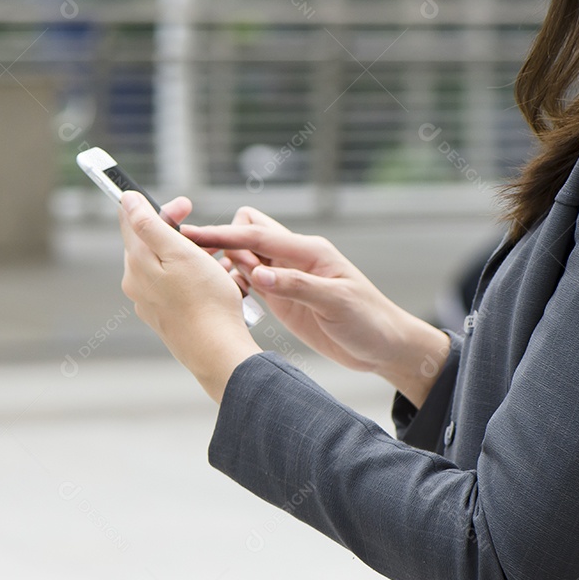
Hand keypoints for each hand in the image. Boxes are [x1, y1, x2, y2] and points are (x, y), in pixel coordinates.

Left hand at [118, 192, 261, 402]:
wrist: (217, 350)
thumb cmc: (205, 300)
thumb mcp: (179, 252)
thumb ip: (149, 224)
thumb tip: (126, 199)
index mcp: (137, 263)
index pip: (134, 221)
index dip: (160, 206)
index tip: (186, 206)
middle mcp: (136, 283)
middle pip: (150, 243)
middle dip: (178, 232)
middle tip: (207, 235)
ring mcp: (148, 302)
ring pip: (165, 265)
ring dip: (188, 254)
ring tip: (216, 257)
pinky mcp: (164, 316)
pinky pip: (173, 285)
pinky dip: (190, 276)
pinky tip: (211, 280)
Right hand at [182, 207, 448, 406]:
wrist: (384, 347)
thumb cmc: (369, 321)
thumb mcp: (336, 303)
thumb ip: (296, 286)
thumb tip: (258, 273)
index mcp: (309, 251)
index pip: (258, 235)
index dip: (225, 234)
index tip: (194, 235)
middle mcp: (294, 258)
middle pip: (248, 232)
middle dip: (223, 242)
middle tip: (201, 266)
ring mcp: (286, 276)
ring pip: (245, 256)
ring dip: (225, 264)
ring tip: (206, 283)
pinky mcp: (282, 297)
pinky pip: (250, 280)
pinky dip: (235, 283)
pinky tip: (224, 296)